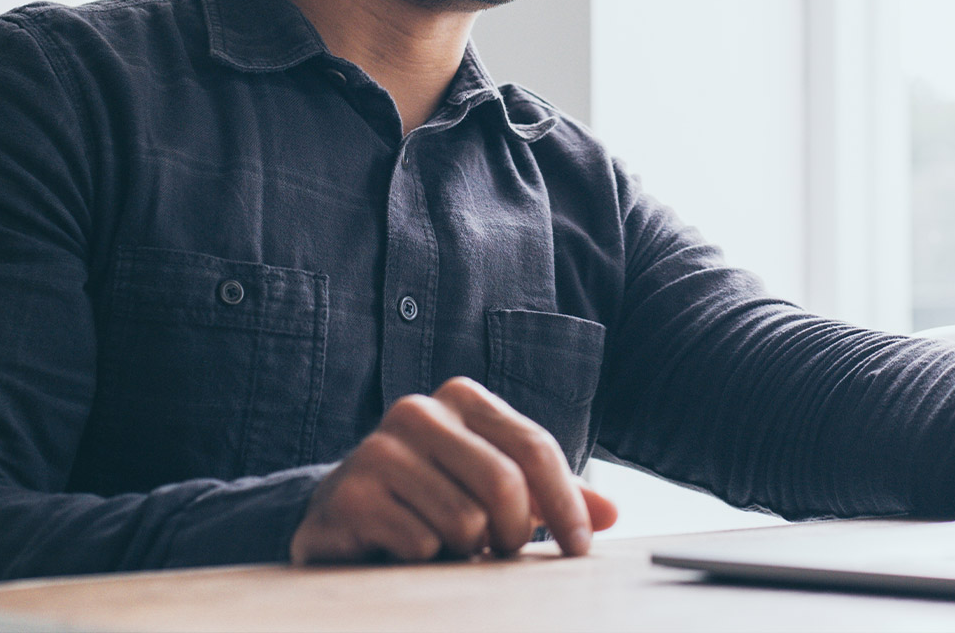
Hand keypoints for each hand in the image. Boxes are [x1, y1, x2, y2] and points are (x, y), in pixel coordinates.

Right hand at [290, 376, 618, 563]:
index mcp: (462, 397)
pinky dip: (426, 558)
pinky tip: (407, 547)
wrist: (344, 514)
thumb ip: (551, 495)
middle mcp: (418, 411)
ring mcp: (379, 449)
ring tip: (446, 541)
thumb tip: (611, 513)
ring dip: (466, 548)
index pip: (535, 448)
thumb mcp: (495, 486)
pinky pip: (421, 543)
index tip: (581, 547)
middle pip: (505, 484)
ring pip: (466, 521)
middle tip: (503, 549)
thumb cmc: (433, 496)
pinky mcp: (351, 494)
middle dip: (515, 532)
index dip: (567, 504)